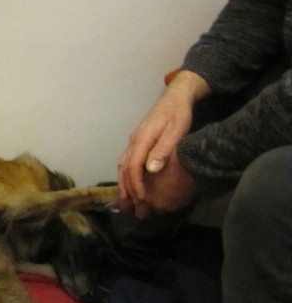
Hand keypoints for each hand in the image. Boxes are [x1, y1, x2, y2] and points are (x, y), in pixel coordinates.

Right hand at [119, 70, 209, 210]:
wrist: (176, 96)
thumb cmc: (178, 113)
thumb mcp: (175, 131)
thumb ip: (163, 150)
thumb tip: (150, 170)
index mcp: (141, 139)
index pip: (132, 167)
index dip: (136, 185)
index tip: (141, 199)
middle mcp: (133, 141)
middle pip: (124, 168)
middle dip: (126, 188)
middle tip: (129, 206)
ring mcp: (134, 140)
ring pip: (123, 165)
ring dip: (123, 183)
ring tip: (126, 199)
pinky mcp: (138, 141)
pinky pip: (127, 161)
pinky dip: (126, 174)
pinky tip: (130, 183)